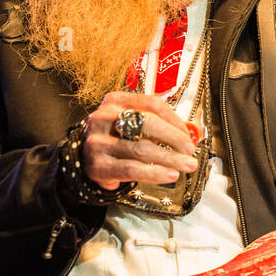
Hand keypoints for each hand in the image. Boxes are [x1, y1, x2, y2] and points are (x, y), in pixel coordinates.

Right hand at [80, 90, 198, 190]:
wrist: (83, 158)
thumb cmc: (114, 138)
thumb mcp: (130, 123)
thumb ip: (157, 124)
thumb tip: (191, 133)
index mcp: (115, 101)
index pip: (152, 104)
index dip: (174, 119)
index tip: (188, 134)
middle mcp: (104, 118)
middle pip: (147, 124)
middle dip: (174, 138)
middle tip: (190, 150)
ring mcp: (99, 142)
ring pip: (142, 149)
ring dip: (170, 159)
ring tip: (187, 165)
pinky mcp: (98, 166)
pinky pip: (133, 169)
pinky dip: (155, 173)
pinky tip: (170, 175)